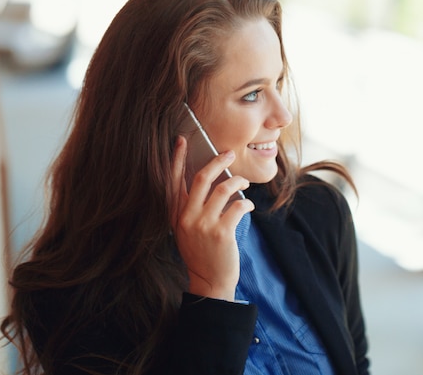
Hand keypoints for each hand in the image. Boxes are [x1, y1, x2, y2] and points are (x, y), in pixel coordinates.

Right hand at [170, 136, 253, 300]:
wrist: (209, 282)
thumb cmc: (201, 253)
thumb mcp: (187, 230)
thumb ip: (192, 208)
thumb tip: (211, 180)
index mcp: (176, 215)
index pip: (173, 181)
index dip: (177, 159)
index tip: (181, 141)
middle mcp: (187, 217)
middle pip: (202, 178)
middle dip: (217, 161)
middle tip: (229, 154)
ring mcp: (204, 225)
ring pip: (223, 189)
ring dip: (237, 181)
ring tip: (243, 183)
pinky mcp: (222, 232)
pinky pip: (238, 206)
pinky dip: (247, 202)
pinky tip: (249, 205)